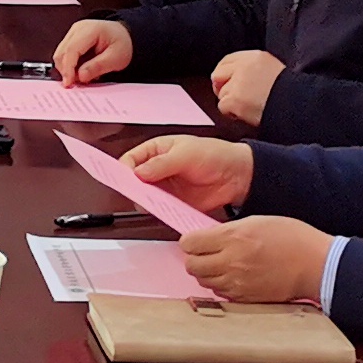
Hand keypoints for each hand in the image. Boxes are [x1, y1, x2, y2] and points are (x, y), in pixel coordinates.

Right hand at [53, 17, 133, 83]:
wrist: (124, 36)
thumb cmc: (121, 44)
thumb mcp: (116, 58)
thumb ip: (98, 67)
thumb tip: (80, 76)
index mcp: (90, 30)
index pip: (71, 49)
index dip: (68, 68)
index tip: (69, 83)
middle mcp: (78, 29)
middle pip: (62, 53)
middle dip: (66, 71)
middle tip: (77, 84)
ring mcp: (73, 33)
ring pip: (60, 55)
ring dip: (67, 69)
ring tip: (83, 77)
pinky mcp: (71, 40)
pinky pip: (64, 56)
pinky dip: (70, 66)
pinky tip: (81, 71)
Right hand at [127, 132, 254, 211]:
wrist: (237, 175)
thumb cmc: (214, 155)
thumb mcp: (186, 154)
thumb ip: (161, 164)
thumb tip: (138, 172)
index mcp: (156, 150)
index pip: (130, 160)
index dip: (124, 169)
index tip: (125, 179)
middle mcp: (156, 169)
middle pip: (133, 180)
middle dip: (132, 187)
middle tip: (135, 193)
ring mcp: (164, 187)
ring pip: (144, 197)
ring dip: (144, 201)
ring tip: (150, 202)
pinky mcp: (173, 203)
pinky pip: (159, 209)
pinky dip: (158, 212)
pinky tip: (161, 210)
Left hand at [176, 214, 327, 304]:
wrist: (316, 265)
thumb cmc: (292, 239)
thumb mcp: (257, 221)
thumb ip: (228, 231)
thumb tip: (207, 238)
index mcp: (234, 237)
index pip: (189, 243)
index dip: (190, 241)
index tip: (196, 240)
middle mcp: (231, 261)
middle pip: (191, 265)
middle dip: (195, 258)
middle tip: (205, 253)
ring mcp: (237, 283)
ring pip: (203, 281)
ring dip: (207, 273)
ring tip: (222, 265)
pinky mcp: (244, 299)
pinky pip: (220, 293)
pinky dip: (221, 285)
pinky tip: (234, 276)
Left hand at [210, 48, 284, 127]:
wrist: (297, 104)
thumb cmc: (290, 92)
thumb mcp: (274, 69)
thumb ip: (255, 69)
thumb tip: (236, 77)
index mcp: (256, 56)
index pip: (227, 60)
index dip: (224, 73)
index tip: (225, 82)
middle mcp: (244, 66)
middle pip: (218, 75)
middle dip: (221, 87)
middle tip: (231, 98)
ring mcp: (238, 83)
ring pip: (221, 93)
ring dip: (230, 102)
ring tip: (247, 107)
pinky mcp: (235, 99)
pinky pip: (223, 107)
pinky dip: (232, 113)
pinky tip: (245, 114)